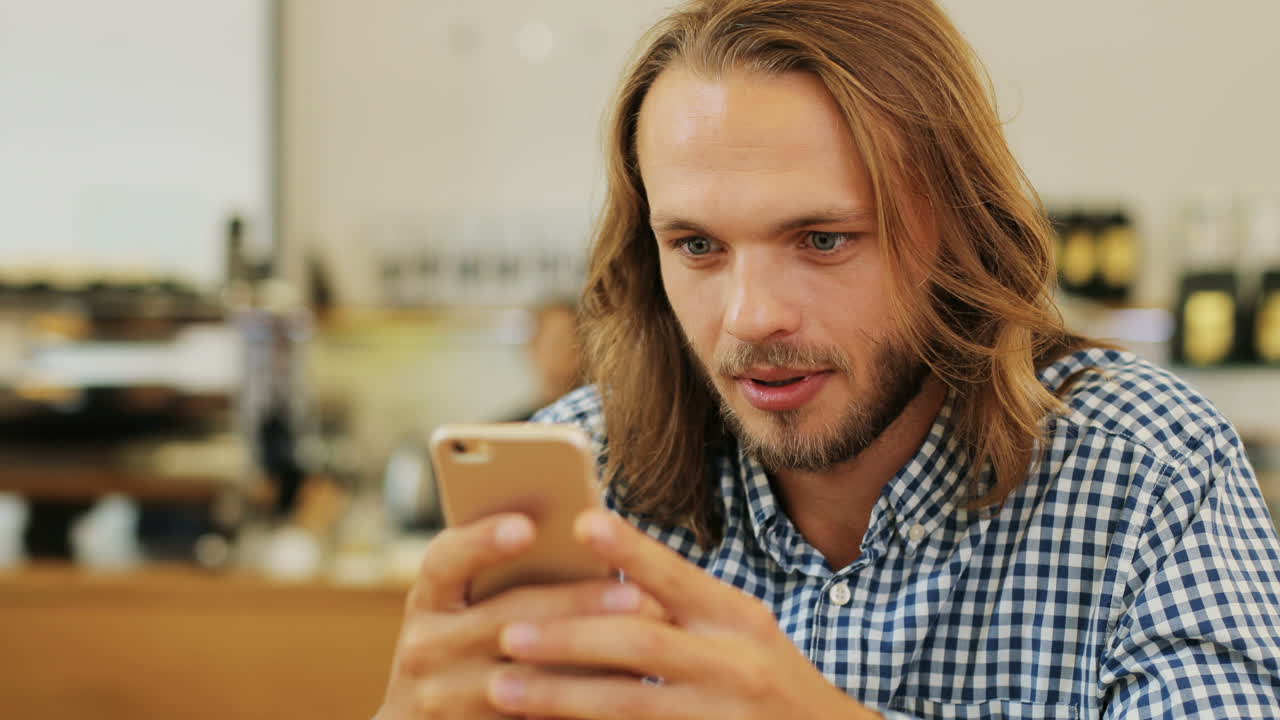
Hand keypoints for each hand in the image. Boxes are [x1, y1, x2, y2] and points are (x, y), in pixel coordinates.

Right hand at [376, 513, 665, 719]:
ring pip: (528, 680)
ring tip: (645, 641)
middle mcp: (426, 648)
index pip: (445, 561)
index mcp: (428, 599)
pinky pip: (537, 719)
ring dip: (592, 660)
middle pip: (505, 621)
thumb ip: (509, 570)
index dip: (482, 542)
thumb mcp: (469, 603)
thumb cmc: (471, 639)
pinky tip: (628, 687)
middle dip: (575, 604)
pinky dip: (582, 702)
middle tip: (637, 593)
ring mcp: (444, 698)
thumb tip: (587, 529)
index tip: (528, 527)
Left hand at [486, 510, 883, 719]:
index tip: (581, 523)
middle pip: (641, 644)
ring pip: (628, 705)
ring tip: (503, 689)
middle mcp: (735, 664)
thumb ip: (685, 605)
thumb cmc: (770, 680)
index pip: (677, 576)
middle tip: (507, 632)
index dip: (630, 550)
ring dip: (559, 696)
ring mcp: (721, 717)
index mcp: (739, 618)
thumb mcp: (744, 630)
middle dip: (568, 638)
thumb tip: (606, 573)